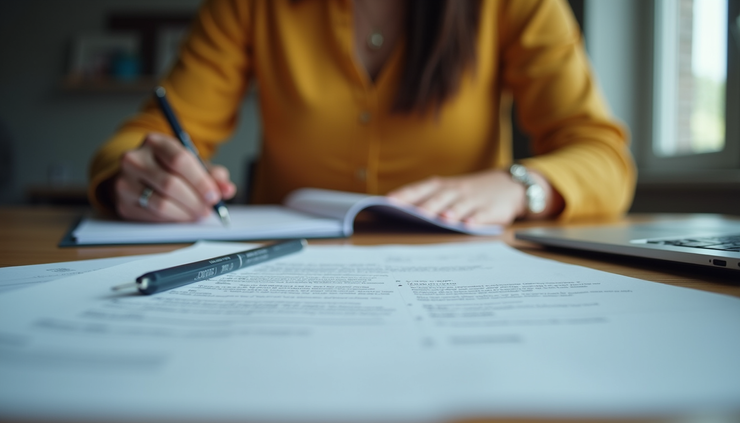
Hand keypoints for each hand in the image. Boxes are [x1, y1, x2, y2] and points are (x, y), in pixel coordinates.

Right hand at [112, 133, 235, 221]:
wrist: (138, 175)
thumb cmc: (170, 168)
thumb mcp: (193, 164)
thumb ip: (212, 174)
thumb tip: (227, 189)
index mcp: (155, 142)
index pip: (179, 160)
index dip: (200, 181)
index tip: (215, 196)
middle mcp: (135, 159)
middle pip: (170, 184)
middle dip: (195, 200)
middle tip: (208, 209)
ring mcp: (125, 181)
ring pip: (161, 203)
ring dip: (185, 213)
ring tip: (198, 214)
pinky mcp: (123, 203)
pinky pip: (153, 216)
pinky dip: (173, 219)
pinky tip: (182, 216)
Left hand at [387, 169, 561, 225]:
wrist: (511, 186)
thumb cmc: (471, 191)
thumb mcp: (451, 189)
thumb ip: (430, 198)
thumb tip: (401, 209)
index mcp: (444, 186)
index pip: (422, 189)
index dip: (406, 195)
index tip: (390, 202)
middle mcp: (457, 191)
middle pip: (439, 198)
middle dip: (427, 205)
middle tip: (413, 213)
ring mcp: (474, 200)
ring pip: (460, 206)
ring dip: (451, 212)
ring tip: (442, 219)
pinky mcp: (491, 210)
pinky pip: (482, 216)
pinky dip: (476, 220)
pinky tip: (469, 226)